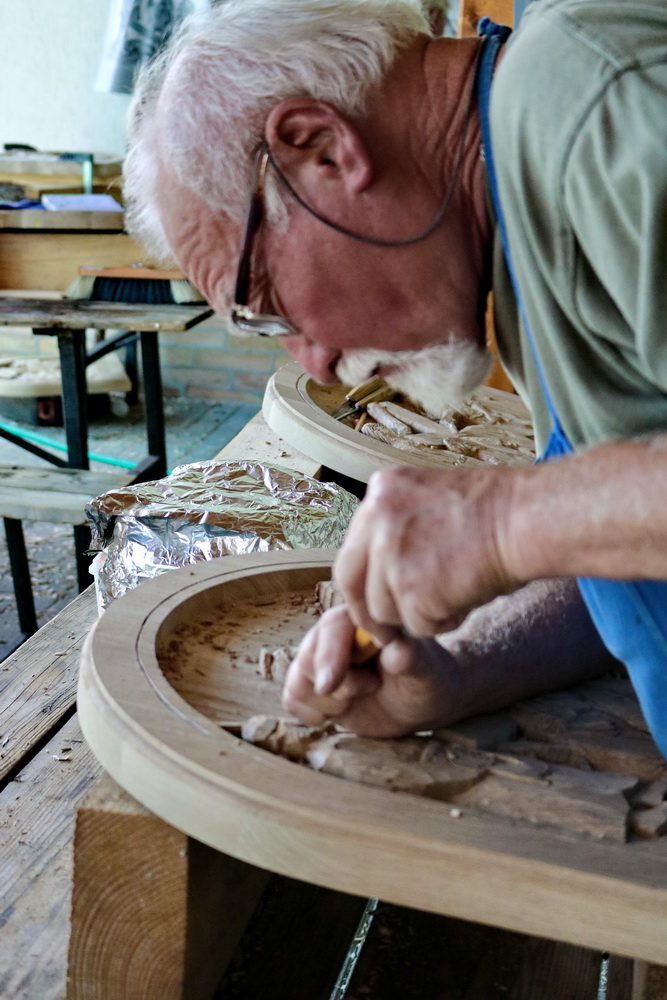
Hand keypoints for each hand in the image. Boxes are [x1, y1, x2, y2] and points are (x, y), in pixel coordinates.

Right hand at [282, 604, 465, 737]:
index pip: (331, 627)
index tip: (332, 684)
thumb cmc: (429, 678)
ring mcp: (322, 662)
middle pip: (307, 657)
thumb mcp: (427, 670)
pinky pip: (292, 700)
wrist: (422, 701)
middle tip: (370, 688)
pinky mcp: (314, 688)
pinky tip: (341, 712)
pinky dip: (312, 713)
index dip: (329, 656)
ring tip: (362, 697)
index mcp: (361, 619)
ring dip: (327, 701)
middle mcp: (335, 637)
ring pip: (297, 681)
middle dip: (334, 685)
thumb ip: (411, 658)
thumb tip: (395, 650)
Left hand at [334, 464, 517, 637]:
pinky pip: (415, 625)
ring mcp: (390, 552)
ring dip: (415, 615)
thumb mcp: (431, 502)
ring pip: (382, 608)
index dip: (366, 579)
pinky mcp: (411, 588)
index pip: (354, 545)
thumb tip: (377, 575)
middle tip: (386, 632)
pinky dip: (440, 623)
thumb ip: (399, 529)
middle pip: (350, 579)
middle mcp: (376, 517)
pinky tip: (465, 600)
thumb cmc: (497, 512)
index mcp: (382, 490)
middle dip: (368, 611)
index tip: (377, 597)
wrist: (528, 518)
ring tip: (455, 595)